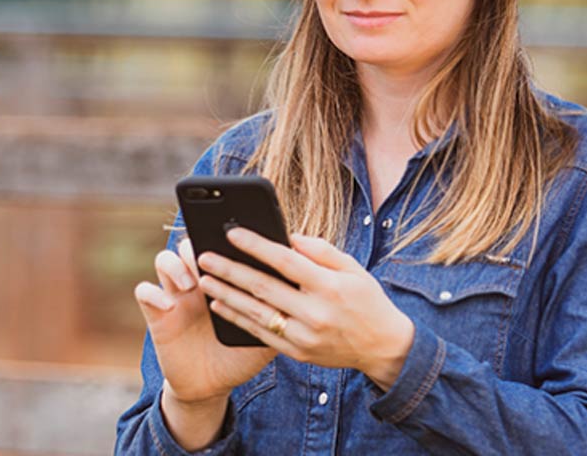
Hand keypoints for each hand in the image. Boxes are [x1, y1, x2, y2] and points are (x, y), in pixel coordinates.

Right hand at [133, 236, 275, 404]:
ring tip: (191, 283)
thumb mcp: (267, 332)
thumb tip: (304, 285)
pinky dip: (153, 293)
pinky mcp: (157, 314)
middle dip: (199, 245)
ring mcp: (176, 295)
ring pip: (164, 259)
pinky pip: (145, 292)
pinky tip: (169, 306)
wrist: (213, 385)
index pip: (220, 244)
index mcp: (224, 279)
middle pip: (191, 244)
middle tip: (211, 259)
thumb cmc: (240, 355)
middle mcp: (198, 281)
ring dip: (175, 265)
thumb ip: (281, 309)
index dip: (226, 236)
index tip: (237, 237)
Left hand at [197, 227, 414, 390]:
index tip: (232, 232)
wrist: (383, 347)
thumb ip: (320, 251)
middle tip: (203, 256)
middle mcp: (315, 313)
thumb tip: (288, 237)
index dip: (256, 245)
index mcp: (329, 286)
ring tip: (203, 279)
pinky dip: (237, 319)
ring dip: (225, 295)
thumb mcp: (352, 269)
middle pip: (263, 287)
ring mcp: (305, 336)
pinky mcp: (298, 353)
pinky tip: (219, 305)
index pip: (285, 261)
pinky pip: (260, 334)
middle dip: (230, 270)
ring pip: (256, 312)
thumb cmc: (366, 300)